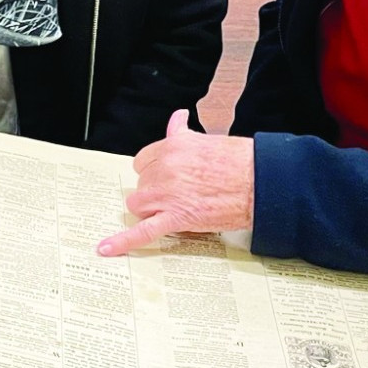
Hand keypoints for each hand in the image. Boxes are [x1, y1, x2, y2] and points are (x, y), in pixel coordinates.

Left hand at [98, 111, 254, 256]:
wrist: (261, 183)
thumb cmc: (241, 162)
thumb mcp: (207, 140)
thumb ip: (183, 133)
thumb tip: (177, 118)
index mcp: (172, 148)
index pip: (143, 161)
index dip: (153, 172)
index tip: (163, 176)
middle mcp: (165, 170)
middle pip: (141, 184)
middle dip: (155, 191)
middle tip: (177, 194)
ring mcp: (168, 195)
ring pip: (138, 205)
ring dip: (149, 210)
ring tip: (170, 210)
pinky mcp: (176, 219)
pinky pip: (143, 232)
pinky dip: (123, 242)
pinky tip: (106, 248)